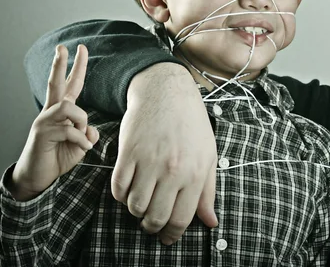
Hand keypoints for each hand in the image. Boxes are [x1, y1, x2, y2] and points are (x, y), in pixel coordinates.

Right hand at [10, 45, 98, 200]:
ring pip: (69, 107)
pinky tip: (83, 149)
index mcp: (61, 111)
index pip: (70, 84)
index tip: (80, 48)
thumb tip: (91, 129)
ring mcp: (44, 120)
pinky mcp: (42, 133)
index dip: (77, 66)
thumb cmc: (58, 157)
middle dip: (60, 63)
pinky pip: (70, 130)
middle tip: (63, 47)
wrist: (38, 177)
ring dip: (81, 121)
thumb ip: (88, 133)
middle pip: (55, 82)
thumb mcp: (81, 144)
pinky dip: (81, 140)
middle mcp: (51, 111)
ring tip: (82, 138)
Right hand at [111, 63, 217, 244]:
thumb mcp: (208, 155)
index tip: (167, 238)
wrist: (167, 92)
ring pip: (134, 206)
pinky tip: (129, 187)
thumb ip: (207, 191)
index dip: (173, 234)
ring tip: (142, 202)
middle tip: (151, 223)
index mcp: (195, 172)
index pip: (182, 218)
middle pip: (155, 217)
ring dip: (136, 210)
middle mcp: (172, 169)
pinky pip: (118, 188)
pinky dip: (121, 195)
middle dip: (152, 227)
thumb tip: (211, 222)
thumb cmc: (192, 124)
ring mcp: (149, 161)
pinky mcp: (128, 152)